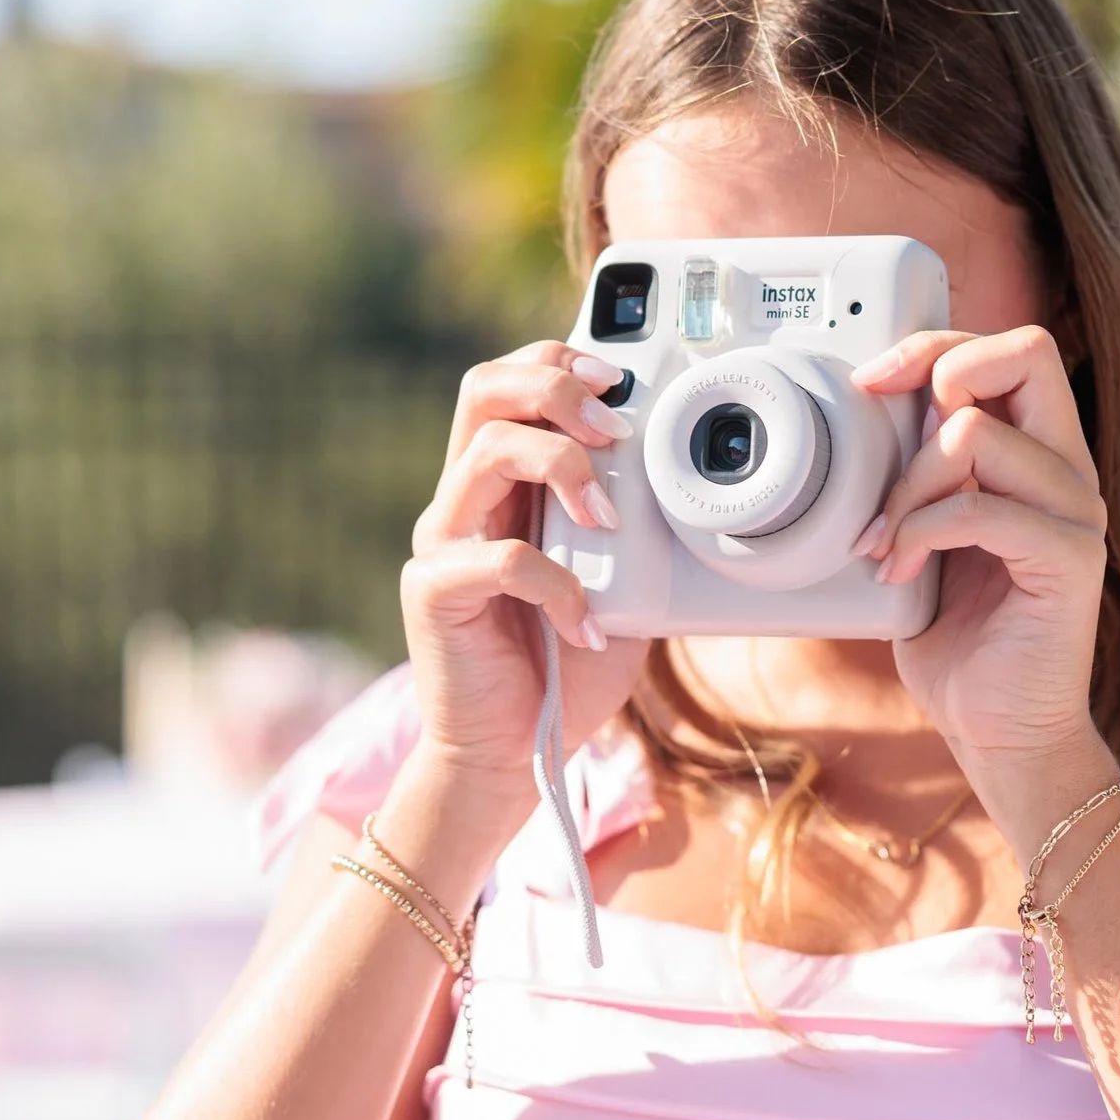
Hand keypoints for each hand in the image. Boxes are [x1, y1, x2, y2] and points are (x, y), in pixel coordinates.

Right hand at [399, 342, 648, 790]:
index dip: (559, 362)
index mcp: (500, 486)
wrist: (510, 757)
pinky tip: (587, 626)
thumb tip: (685, 482)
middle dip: (555, 388)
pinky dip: (560, 586)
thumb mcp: (619, 585)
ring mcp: (442, 542)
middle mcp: (462, 501)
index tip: (619, 381)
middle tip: (612, 428)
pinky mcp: (434, 592)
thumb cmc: (561, 670)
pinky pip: (500, 557)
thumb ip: (634, 531)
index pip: (509, 383)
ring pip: (488, 452)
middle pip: (483, 389)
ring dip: (565, 470)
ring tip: (608, 521)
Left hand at [852, 325, 1116, 807]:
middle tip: (889, 438)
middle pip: (1028, 352)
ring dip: (906, 487)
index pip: (1011, 351)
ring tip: (884, 543)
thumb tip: (870, 414)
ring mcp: (1075, 514)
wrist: (997, 731)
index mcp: (1040, 455)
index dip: (936, 346)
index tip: (872, 385)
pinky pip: (979, 509)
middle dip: (938, 372)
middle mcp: (1068, 472)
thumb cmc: (957, 638)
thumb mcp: (925, 532)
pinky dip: (920, 532)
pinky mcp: (1068, 562)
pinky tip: (900, 571)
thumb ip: (921, 472)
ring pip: (977, 435)